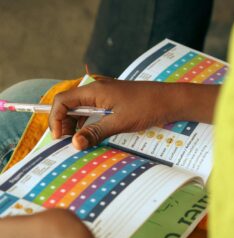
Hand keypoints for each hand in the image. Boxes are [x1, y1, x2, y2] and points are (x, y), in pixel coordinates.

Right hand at [49, 79, 218, 149]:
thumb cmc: (146, 107)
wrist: (169, 100)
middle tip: (68, 142)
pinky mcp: (112, 100)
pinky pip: (93, 110)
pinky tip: (91, 134)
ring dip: (76, 124)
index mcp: (94, 91)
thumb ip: (95, 132)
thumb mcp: (119, 122)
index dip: (55, 119)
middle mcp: (96, 89)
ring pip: (81, 108)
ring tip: (78, 141)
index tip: (59, 138)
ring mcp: (104, 94)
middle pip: (69, 104)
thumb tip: (74, 144)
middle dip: (64, 123)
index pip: (62, 100)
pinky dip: (88, 122)